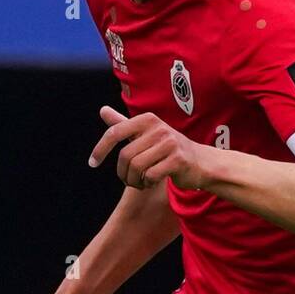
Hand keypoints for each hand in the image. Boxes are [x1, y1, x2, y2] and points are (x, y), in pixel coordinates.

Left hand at [88, 105, 210, 189]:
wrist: (201, 163)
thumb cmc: (169, 149)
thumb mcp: (145, 134)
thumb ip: (123, 124)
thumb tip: (102, 110)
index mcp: (147, 119)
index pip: (115, 133)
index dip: (100, 149)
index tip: (92, 163)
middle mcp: (158, 128)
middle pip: (125, 156)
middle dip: (123, 173)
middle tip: (128, 180)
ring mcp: (169, 143)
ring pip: (137, 167)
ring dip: (135, 180)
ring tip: (141, 182)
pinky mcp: (178, 160)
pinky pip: (151, 176)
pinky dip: (147, 183)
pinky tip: (152, 182)